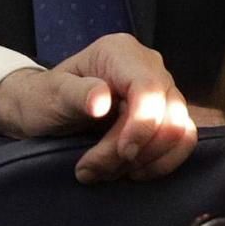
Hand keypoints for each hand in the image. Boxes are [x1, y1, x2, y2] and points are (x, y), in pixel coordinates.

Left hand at [0, 32, 199, 182]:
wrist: (42, 111)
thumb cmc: (43, 98)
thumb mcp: (50, 95)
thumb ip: (76, 94)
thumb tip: (101, 100)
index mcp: (120, 52)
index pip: (148, 88)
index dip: (142, 124)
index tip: (122, 153)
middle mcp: (148, 66)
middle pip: (165, 114)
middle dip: (133, 151)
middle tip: (91, 169)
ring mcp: (161, 91)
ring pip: (177, 131)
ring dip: (145, 161)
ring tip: (104, 173)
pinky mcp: (166, 115)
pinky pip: (182, 141)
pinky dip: (160, 163)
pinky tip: (131, 173)